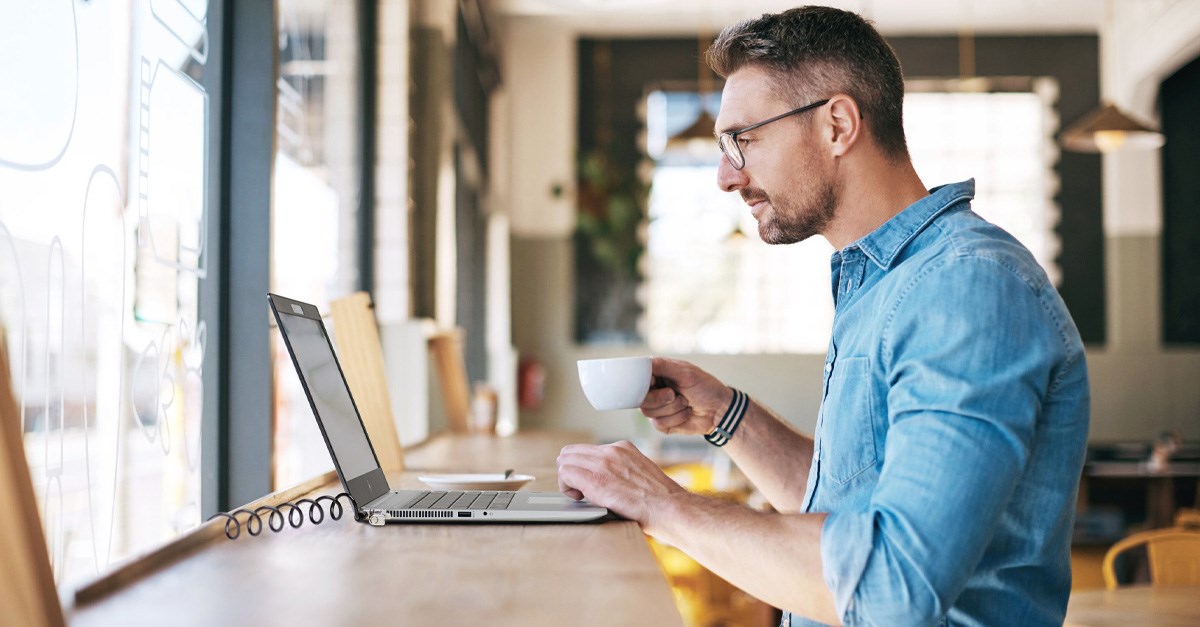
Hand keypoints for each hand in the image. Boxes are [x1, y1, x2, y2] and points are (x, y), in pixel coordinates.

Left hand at [557, 440, 686, 532]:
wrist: (670, 508)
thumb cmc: (659, 500)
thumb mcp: (640, 473)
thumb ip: (621, 470)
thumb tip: (607, 480)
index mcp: (622, 448)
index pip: (586, 449)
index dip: (581, 466)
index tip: (586, 482)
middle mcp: (611, 451)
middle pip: (571, 452)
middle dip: (570, 471)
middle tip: (578, 489)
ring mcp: (603, 463)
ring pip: (565, 460)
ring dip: (567, 479)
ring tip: (579, 495)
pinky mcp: (596, 480)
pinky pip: (565, 473)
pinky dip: (566, 487)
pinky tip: (579, 498)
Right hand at [641, 357, 733, 435]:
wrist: (719, 410)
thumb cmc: (706, 387)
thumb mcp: (686, 372)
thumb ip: (663, 366)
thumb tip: (644, 362)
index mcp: (657, 375)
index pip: (637, 378)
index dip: (643, 383)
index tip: (656, 383)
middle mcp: (654, 391)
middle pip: (640, 398)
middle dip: (660, 398)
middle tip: (674, 394)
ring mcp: (657, 408)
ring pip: (648, 412)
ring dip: (672, 408)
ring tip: (686, 402)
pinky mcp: (662, 423)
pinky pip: (658, 423)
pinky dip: (676, 418)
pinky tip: (686, 413)